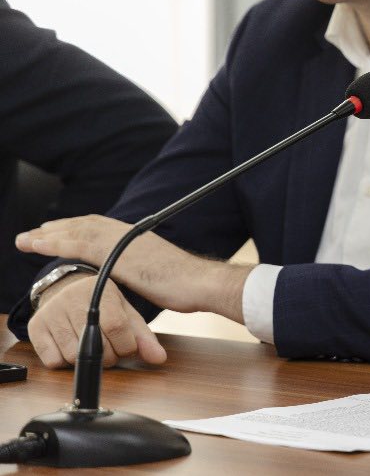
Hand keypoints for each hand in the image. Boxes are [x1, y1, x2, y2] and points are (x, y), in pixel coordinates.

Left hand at [16, 215, 249, 319]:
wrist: (202, 283)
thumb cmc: (188, 284)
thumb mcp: (160, 272)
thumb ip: (143, 269)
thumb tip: (137, 275)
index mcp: (138, 237)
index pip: (101, 227)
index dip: (77, 227)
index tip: (57, 230)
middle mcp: (129, 233)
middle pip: (86, 225)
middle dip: (59, 228)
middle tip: (34, 233)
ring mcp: (123, 242)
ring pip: (78, 232)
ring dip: (49, 234)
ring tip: (27, 238)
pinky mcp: (118, 254)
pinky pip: (79, 245)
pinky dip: (56, 243)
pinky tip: (40, 244)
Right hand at [28, 274, 166, 368]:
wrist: (68, 288)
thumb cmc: (103, 304)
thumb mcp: (126, 312)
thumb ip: (143, 336)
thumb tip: (159, 359)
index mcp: (100, 291)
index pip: (116, 327)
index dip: (125, 346)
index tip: (127, 348)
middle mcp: (72, 299)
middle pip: (94, 345)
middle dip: (108, 356)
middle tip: (110, 349)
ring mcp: (51, 312)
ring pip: (73, 356)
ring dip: (87, 361)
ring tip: (92, 347)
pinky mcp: (35, 327)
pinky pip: (52, 360)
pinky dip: (65, 362)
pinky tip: (72, 347)